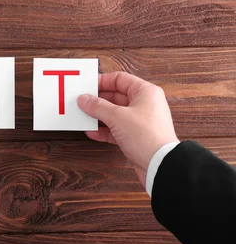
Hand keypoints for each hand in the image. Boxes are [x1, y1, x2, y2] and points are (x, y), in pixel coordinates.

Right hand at [77, 72, 178, 188]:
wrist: (160, 165)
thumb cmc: (147, 136)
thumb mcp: (117, 117)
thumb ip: (98, 106)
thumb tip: (84, 99)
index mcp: (145, 93)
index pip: (120, 79)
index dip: (102, 81)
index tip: (87, 87)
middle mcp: (144, 104)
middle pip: (115, 96)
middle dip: (97, 100)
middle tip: (82, 103)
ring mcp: (140, 121)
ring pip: (114, 113)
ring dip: (99, 116)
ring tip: (84, 117)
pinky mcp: (136, 136)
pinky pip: (116, 129)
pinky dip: (104, 130)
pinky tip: (92, 132)